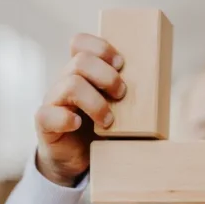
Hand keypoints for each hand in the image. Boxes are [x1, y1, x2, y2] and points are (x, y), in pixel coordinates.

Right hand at [35, 33, 125, 185]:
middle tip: (121, 95)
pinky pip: (48, 114)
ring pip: (70, 85)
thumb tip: (160, 85)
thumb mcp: (115, 107)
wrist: (75, 161)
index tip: (121, 64)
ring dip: (95, 102)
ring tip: (109, 121)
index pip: (80, 43)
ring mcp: (53, 101)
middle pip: (80, 61)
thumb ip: (125, 93)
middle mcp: (64, 82)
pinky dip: (66, 118)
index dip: (101, 48)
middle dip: (106, 76)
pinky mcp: (45, 124)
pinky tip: (78, 125)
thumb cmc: (99, 130)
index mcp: (80, 73)